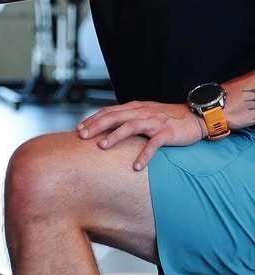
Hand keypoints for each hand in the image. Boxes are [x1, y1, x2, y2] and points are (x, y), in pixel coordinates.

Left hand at [76, 100, 204, 170]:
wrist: (195, 116)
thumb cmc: (167, 118)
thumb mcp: (144, 114)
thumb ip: (128, 118)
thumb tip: (108, 127)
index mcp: (135, 108)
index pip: (109, 111)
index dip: (93, 119)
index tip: (79, 129)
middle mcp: (142, 112)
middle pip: (115, 117)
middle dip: (97, 126)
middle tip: (83, 136)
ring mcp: (154, 122)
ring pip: (130, 126)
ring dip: (115, 136)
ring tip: (102, 147)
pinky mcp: (166, 133)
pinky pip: (154, 144)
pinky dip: (144, 155)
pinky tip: (136, 166)